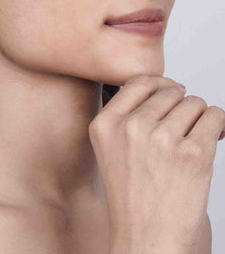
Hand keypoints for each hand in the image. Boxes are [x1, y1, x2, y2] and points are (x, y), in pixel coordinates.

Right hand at [89, 75, 224, 252]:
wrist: (148, 238)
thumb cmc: (132, 196)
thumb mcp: (110, 148)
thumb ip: (127, 115)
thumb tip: (168, 89)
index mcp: (105, 124)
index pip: (139, 82)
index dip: (161, 84)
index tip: (172, 91)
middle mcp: (130, 127)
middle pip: (170, 92)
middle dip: (181, 107)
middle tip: (180, 130)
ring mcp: (162, 139)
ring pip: (194, 102)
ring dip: (198, 118)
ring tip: (190, 141)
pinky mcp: (194, 154)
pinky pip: (215, 117)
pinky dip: (218, 126)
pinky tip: (209, 142)